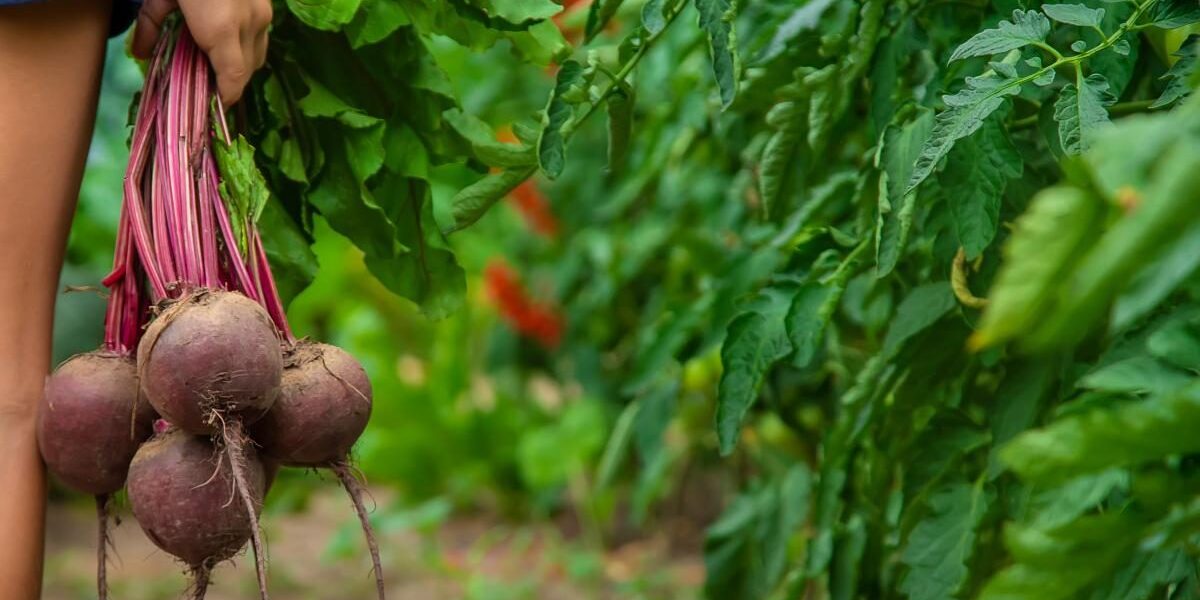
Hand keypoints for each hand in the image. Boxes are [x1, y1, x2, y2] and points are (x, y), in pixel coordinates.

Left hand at [131, 0, 271, 104]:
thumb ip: (150, 23)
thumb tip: (139, 54)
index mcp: (221, 27)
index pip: (233, 78)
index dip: (225, 99)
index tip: (212, 110)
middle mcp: (249, 24)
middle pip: (247, 71)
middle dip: (230, 86)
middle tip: (206, 90)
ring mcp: (261, 12)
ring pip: (258, 55)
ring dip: (241, 66)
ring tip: (216, 67)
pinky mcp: (266, 4)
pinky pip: (260, 37)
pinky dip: (245, 47)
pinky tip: (225, 42)